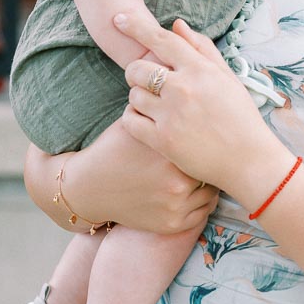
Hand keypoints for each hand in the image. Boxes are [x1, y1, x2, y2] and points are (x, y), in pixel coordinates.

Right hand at [25, 124, 217, 235]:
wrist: (90, 186)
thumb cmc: (115, 148)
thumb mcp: (135, 121)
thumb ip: (161, 105)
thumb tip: (183, 78)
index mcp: (170, 151)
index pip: (206, 140)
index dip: (207, 135)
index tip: (210, 130)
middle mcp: (176, 180)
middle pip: (212, 166)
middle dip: (210, 159)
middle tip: (213, 151)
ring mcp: (176, 206)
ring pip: (212, 191)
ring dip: (209, 181)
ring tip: (205, 170)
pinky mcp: (173, 225)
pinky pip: (203, 212)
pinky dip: (203, 202)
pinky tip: (197, 190)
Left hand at [115, 15, 276, 190]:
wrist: (249, 160)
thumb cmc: (241, 117)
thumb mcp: (227, 78)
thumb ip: (201, 48)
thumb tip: (176, 25)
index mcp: (200, 70)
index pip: (161, 40)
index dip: (136, 27)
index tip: (119, 20)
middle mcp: (183, 89)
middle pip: (137, 68)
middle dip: (137, 72)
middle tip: (148, 82)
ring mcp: (171, 115)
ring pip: (133, 95)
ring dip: (139, 98)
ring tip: (156, 106)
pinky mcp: (162, 140)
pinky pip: (130, 121)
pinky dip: (133, 119)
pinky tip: (148, 121)